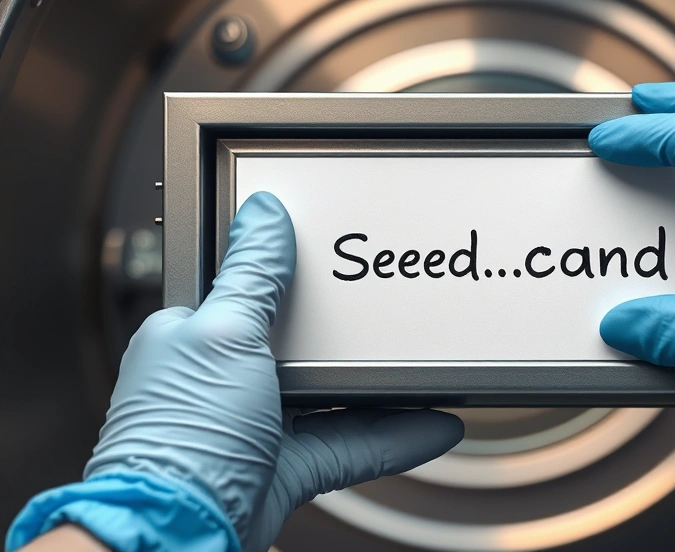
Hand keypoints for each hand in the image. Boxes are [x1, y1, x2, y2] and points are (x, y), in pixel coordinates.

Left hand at [7, 192, 463, 551]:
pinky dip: (396, 435)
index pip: (243, 288)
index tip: (329, 252)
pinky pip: (354, 442)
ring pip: (334, 395)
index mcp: (194, 337)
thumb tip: (265, 215)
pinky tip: (433, 423)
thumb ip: (253, 275)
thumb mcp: (223, 334)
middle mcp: (226, 380)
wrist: (183, 533)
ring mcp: (260, 425)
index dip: (284, 268)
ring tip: (425, 365)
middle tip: (389, 303)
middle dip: (345, 328)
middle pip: (299, 341)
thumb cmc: (181, 439)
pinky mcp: (290, 466)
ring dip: (382, 385)